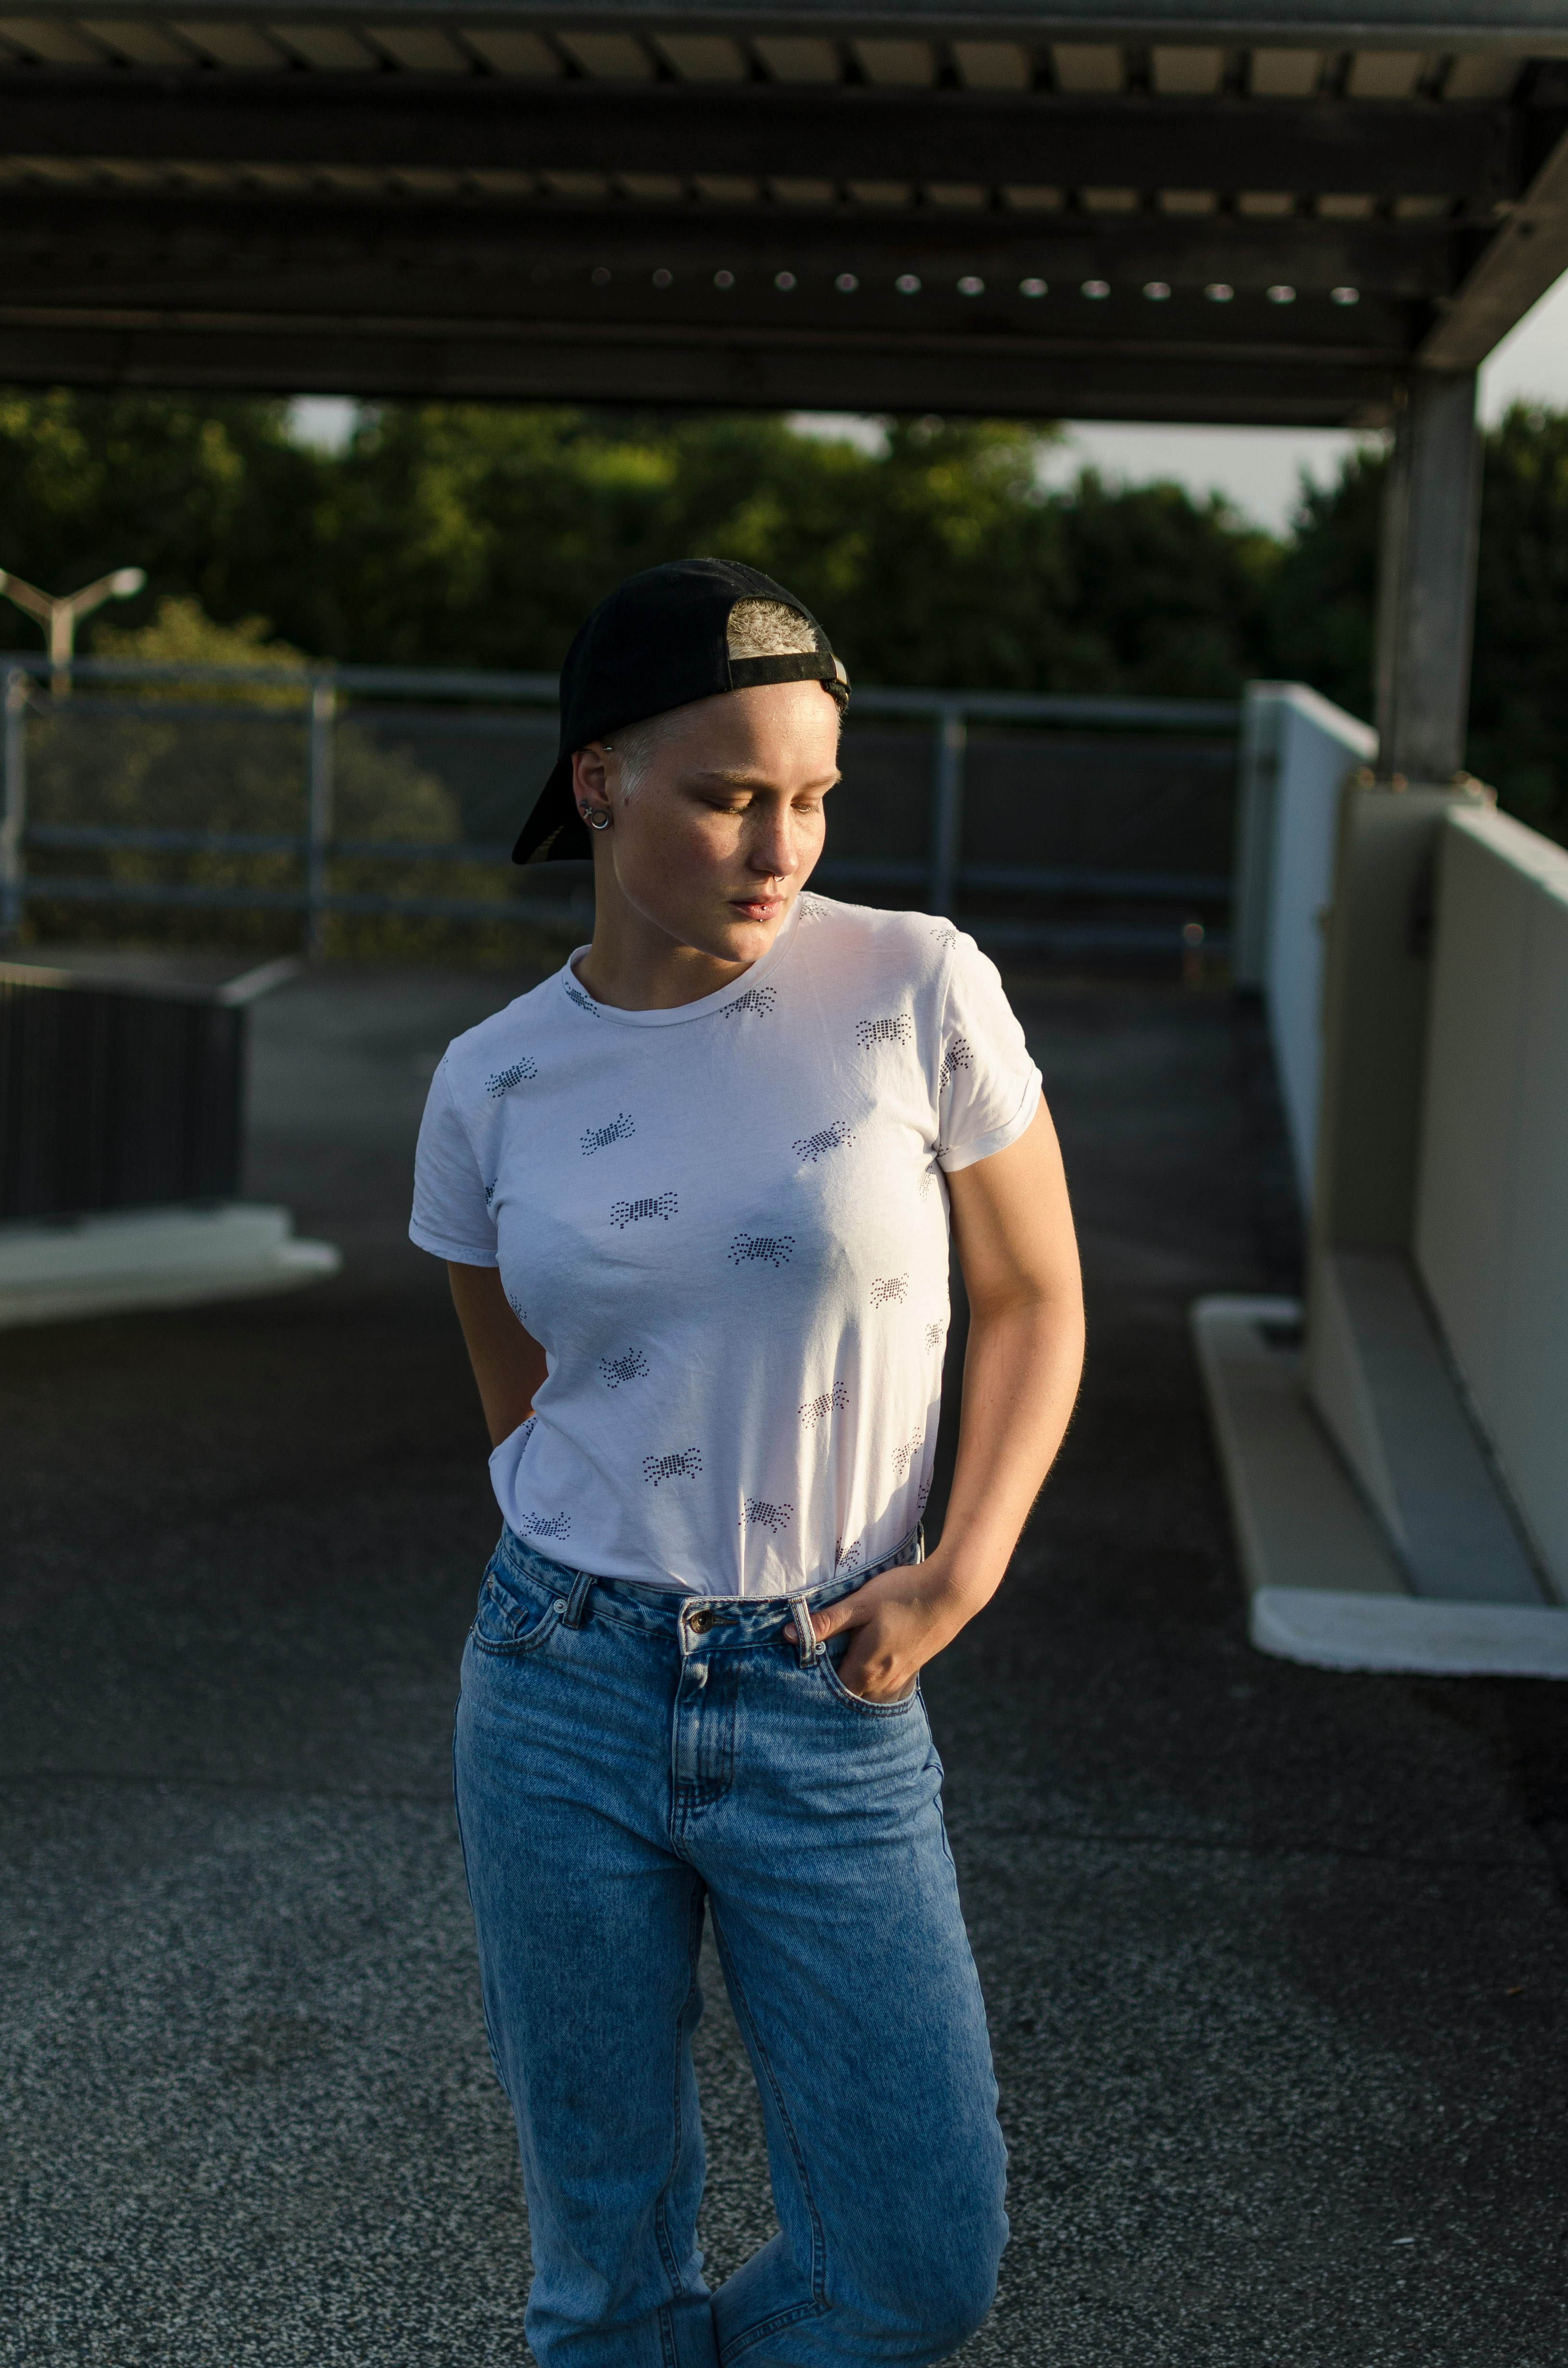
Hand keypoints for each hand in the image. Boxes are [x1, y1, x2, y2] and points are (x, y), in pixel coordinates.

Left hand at [783, 1552, 986, 1701]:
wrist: (952, 1592)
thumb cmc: (903, 1595)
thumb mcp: (860, 1604)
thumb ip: (826, 1622)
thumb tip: (788, 1635)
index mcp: (864, 1671)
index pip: (827, 1691)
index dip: (811, 1681)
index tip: (796, 1666)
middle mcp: (881, 1683)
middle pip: (846, 1693)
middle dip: (829, 1683)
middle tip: (812, 1662)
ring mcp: (899, 1678)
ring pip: (865, 1689)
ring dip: (850, 1678)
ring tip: (836, 1657)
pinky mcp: (911, 1668)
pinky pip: (881, 1682)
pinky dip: (868, 1674)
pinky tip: (864, 1653)